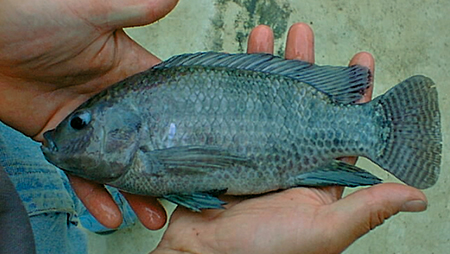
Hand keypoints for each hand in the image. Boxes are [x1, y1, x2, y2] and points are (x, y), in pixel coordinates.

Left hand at [0, 0, 178, 228]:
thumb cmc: (31, 15)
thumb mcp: (87, 11)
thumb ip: (131, 9)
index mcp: (126, 75)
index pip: (165, 103)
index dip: (186, 125)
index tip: (207, 148)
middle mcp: (112, 106)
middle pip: (146, 143)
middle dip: (165, 170)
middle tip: (183, 193)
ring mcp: (87, 127)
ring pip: (117, 166)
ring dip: (135, 193)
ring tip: (153, 215)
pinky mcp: (60, 142)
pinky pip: (80, 174)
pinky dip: (93, 195)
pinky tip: (110, 212)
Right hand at [151, 23, 427, 253]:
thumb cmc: (264, 252)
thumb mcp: (322, 231)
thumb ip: (365, 210)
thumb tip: (417, 198)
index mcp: (316, 177)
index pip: (341, 128)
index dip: (352, 95)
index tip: (359, 62)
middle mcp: (288, 161)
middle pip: (300, 105)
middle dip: (303, 68)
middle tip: (301, 34)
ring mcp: (256, 153)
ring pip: (266, 103)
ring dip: (266, 70)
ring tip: (263, 37)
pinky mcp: (227, 152)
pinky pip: (235, 115)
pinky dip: (235, 90)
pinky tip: (235, 68)